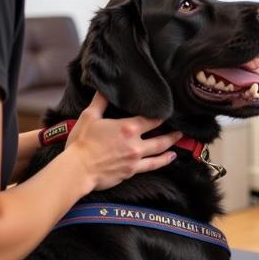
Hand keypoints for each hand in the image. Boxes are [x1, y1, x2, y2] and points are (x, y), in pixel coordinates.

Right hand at [66, 92, 181, 190]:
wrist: (77, 170)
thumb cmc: (82, 143)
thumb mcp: (90, 116)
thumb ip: (100, 101)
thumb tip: (105, 87)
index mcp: (128, 127)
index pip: (151, 119)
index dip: (160, 115)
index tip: (167, 112)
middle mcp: (136, 144)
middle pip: (160, 138)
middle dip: (172, 133)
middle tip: (181, 130)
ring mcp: (135, 160)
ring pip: (159, 153)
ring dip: (170, 147)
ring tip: (178, 143)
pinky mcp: (131, 172)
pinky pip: (151, 167)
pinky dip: (161, 162)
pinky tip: (167, 160)